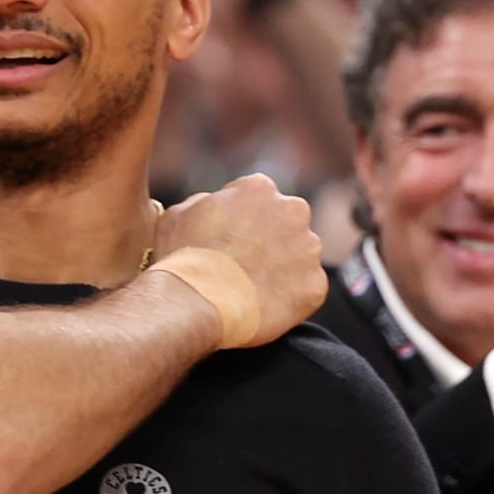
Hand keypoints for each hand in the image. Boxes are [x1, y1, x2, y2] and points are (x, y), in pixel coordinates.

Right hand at [155, 173, 326, 346]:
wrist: (198, 303)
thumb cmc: (183, 258)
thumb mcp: (178, 214)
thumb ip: (205, 203)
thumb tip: (212, 207)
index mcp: (258, 188)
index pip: (256, 197)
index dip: (239, 219)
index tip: (227, 238)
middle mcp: (293, 210)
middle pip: (286, 222)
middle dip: (270, 238)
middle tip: (243, 263)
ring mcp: (309, 249)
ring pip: (299, 255)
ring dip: (282, 267)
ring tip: (251, 288)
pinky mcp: (316, 284)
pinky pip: (306, 289)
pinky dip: (289, 297)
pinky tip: (262, 305)